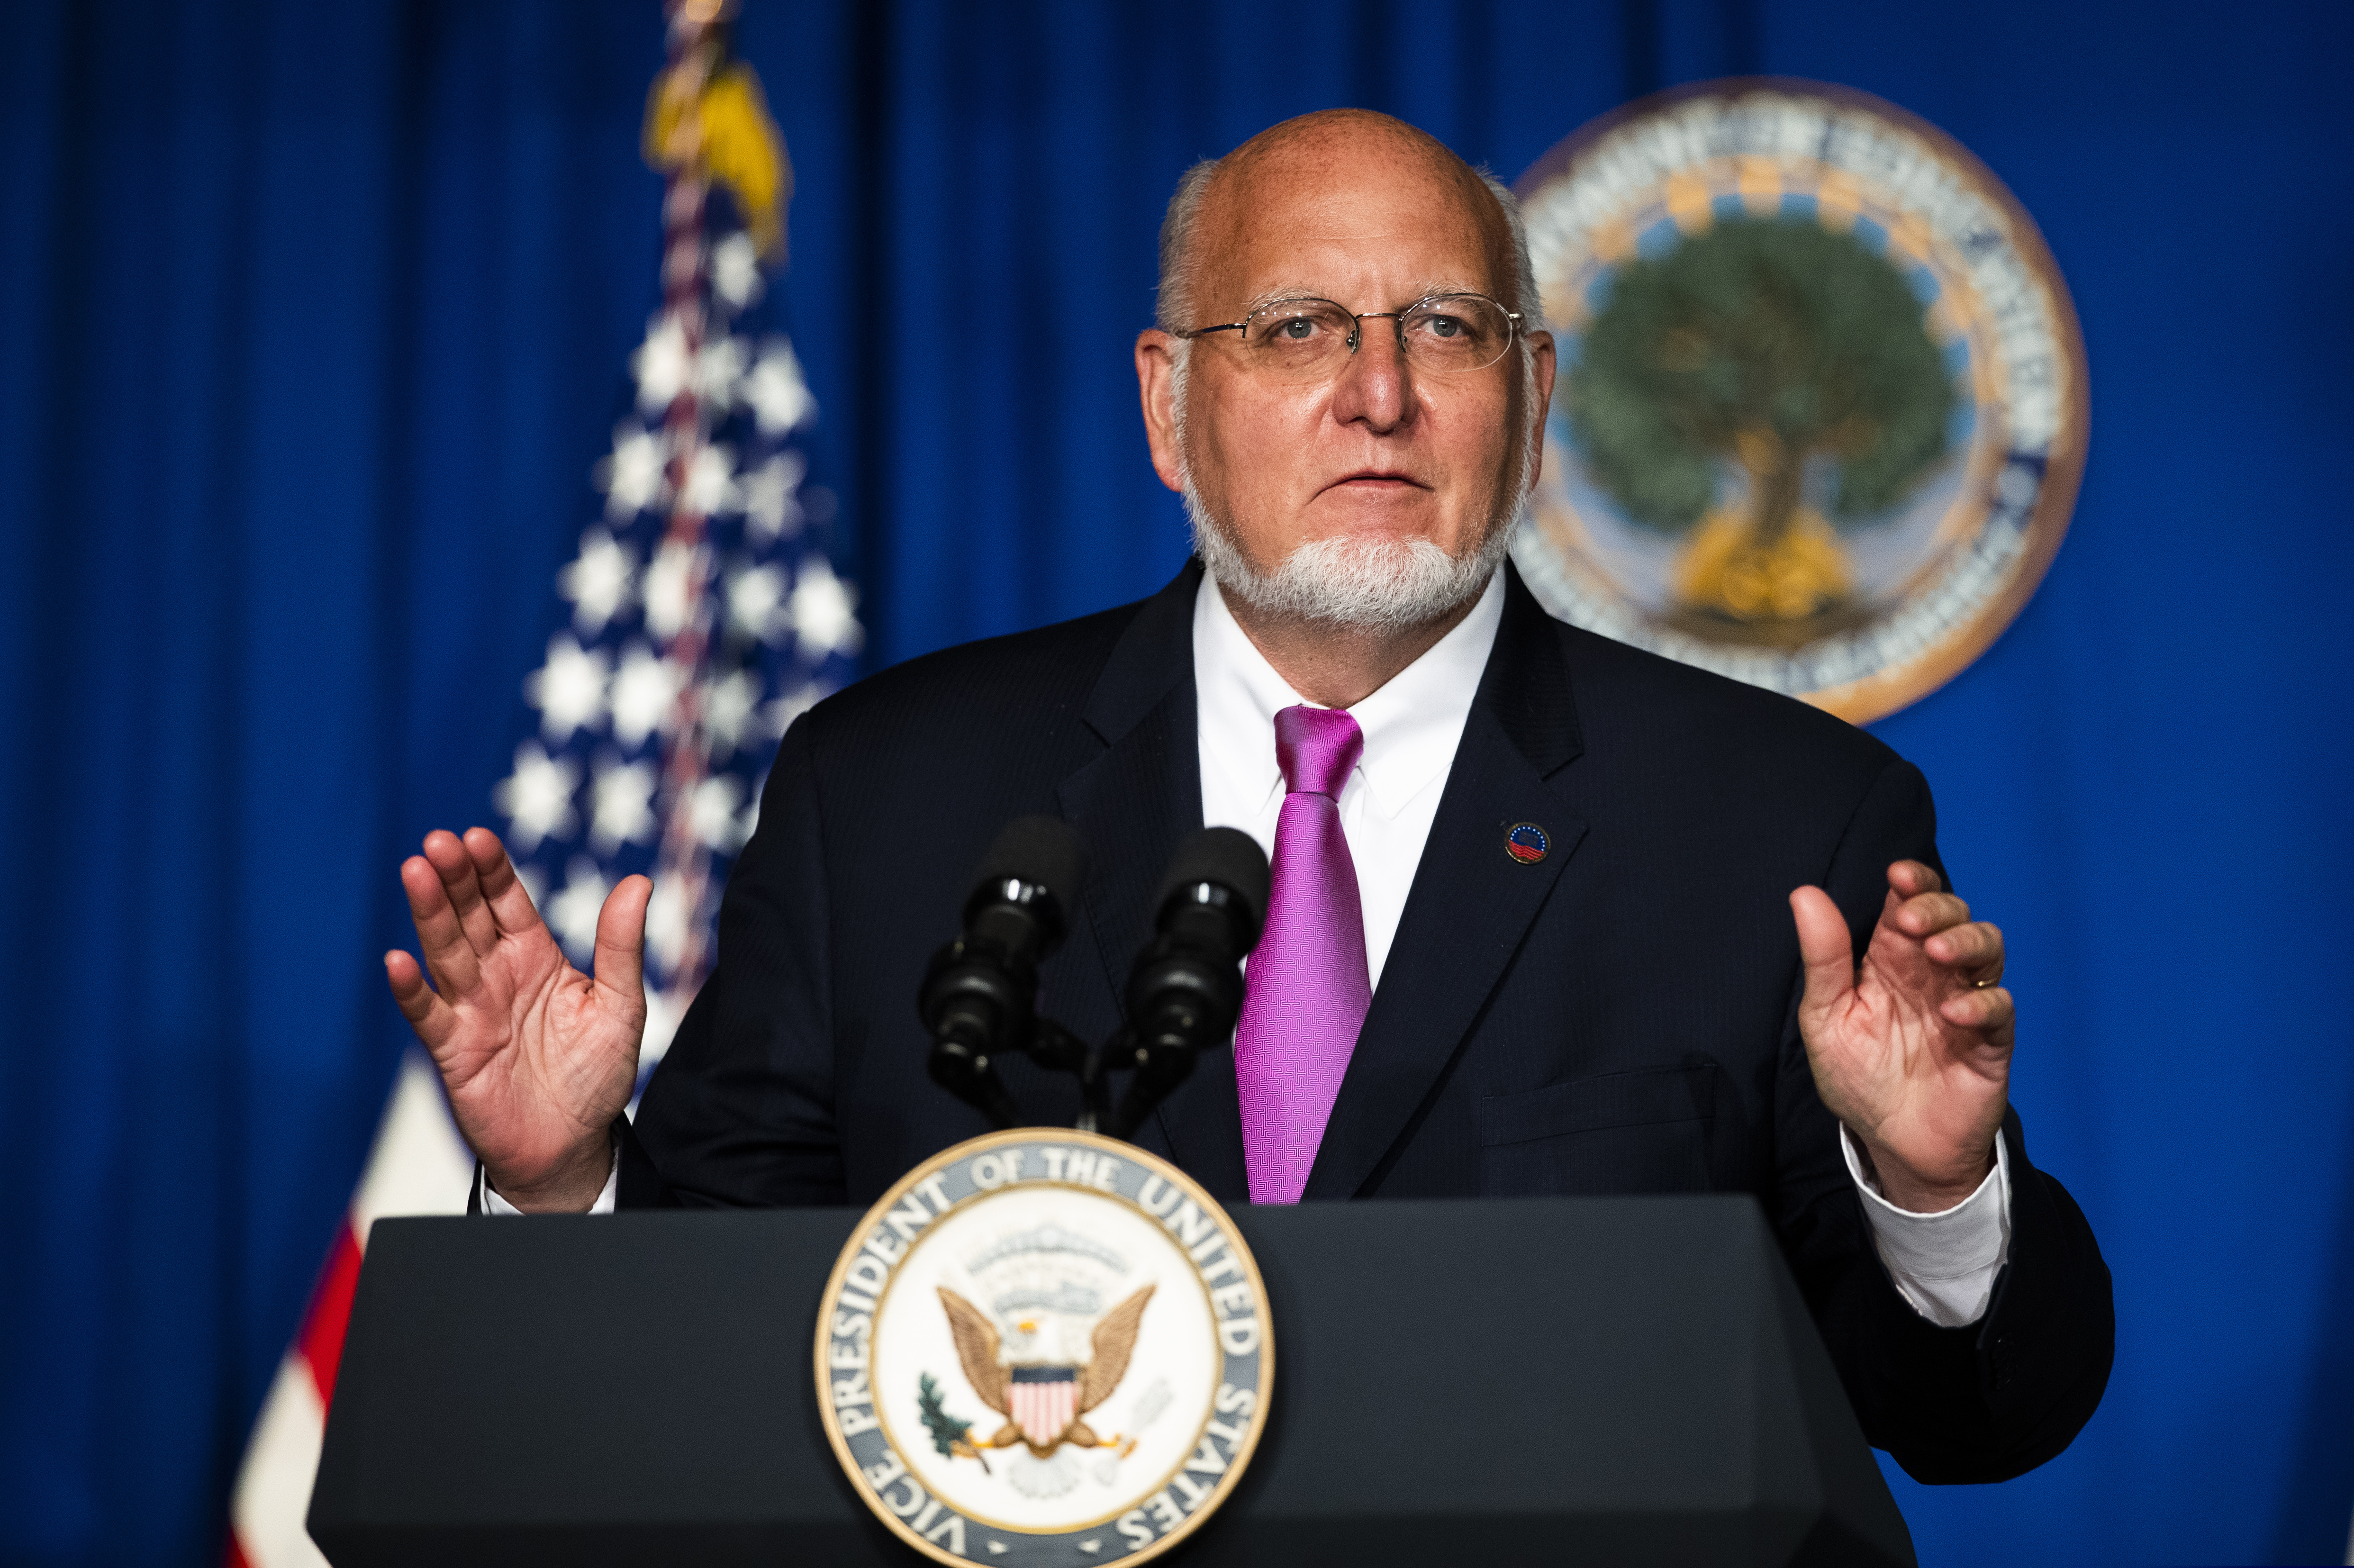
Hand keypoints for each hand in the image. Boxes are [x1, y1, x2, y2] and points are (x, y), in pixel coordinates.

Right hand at [384, 828, 650, 1211]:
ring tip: (415, 873)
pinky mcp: (454, 1049)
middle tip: (438, 842)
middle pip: (469, 916)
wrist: (573, 1145)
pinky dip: (412, 990)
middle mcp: (497, 974)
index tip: (477, 837)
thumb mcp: (622, 1006)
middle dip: (453, 879)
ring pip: (445, 952)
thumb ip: (622, 947)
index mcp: (536, 956)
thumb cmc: (596, 1074)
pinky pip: (428, 1015)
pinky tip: (398, 961)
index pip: (508, 901)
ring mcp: (471, 1009)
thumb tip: (639, 883)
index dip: (491, 869)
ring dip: (428, 914)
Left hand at [1789, 860, 2012, 1212]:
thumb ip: (1823, 958)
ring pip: (1987, 949)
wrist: (1893, 1142)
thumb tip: (1804, 892)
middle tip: (1912, 921)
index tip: (1898, 875)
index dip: (1912, 881)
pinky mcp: (1990, 1040)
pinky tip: (1954, 1013)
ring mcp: (1965, 1002)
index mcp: (1891, 959)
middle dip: (1938, 908)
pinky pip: (2000, 1009)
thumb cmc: (1858, 1075)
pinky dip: (1982, 1004)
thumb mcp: (1825, 1017)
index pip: (1908, 902)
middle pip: (1952, 916)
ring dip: (1967, 943)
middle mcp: (1932, 973)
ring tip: (1938, 953)